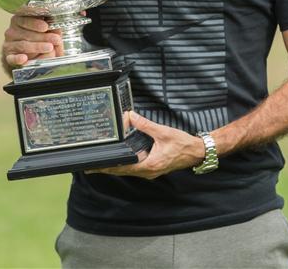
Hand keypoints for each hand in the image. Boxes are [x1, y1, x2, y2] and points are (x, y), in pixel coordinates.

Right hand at [0, 14, 63, 72]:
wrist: (29, 56)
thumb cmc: (40, 40)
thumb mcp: (48, 32)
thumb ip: (53, 30)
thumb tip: (57, 31)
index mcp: (21, 18)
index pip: (25, 14)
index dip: (36, 18)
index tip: (46, 23)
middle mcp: (13, 30)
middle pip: (27, 32)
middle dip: (43, 36)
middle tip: (56, 39)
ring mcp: (9, 43)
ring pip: (23, 44)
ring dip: (37, 46)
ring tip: (50, 48)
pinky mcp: (9, 56)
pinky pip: (12, 58)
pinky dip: (17, 58)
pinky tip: (24, 58)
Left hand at [88, 112, 204, 179]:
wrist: (197, 152)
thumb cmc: (182, 144)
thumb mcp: (163, 132)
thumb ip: (145, 125)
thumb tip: (131, 116)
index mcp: (149, 165)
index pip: (123, 167)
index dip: (108, 167)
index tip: (94, 167)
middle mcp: (148, 172)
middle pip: (122, 171)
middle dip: (107, 168)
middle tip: (91, 166)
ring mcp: (150, 171)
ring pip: (128, 171)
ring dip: (115, 167)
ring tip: (101, 164)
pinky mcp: (153, 168)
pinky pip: (135, 168)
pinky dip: (125, 165)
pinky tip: (119, 160)